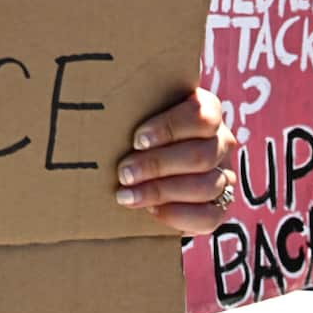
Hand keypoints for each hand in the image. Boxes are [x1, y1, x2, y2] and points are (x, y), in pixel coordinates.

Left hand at [114, 88, 237, 234]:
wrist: (141, 163)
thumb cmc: (132, 125)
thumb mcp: (135, 109)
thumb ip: (128, 104)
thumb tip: (89, 96)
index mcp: (206, 109)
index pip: (201, 116)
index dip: (169, 128)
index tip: (136, 140)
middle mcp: (221, 141)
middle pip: (200, 155)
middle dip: (157, 166)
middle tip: (123, 173)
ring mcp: (223, 174)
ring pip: (205, 186)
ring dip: (161, 192)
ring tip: (127, 195)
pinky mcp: (219, 205)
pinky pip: (209, 216)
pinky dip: (178, 215)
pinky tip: (150, 211)